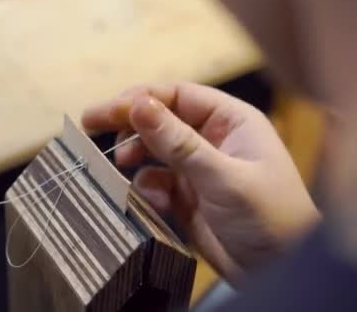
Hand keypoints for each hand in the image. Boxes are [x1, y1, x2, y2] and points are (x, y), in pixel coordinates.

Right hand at [82, 83, 319, 283]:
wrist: (280, 272)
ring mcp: (198, 169)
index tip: (108, 110)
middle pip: (160, 120)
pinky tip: (151, 200)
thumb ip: (178, 142)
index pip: (178, 96)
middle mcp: (212, 139)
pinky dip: (146, 188)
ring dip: (135, 155)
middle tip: (89, 123)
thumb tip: (138, 104)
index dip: (141, 99)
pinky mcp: (187, 197)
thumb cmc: (269, 217)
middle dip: (128, 123)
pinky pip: (155, 182)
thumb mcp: (222, 177)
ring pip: (153, 150)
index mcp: (230, 122)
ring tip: (121, 165)